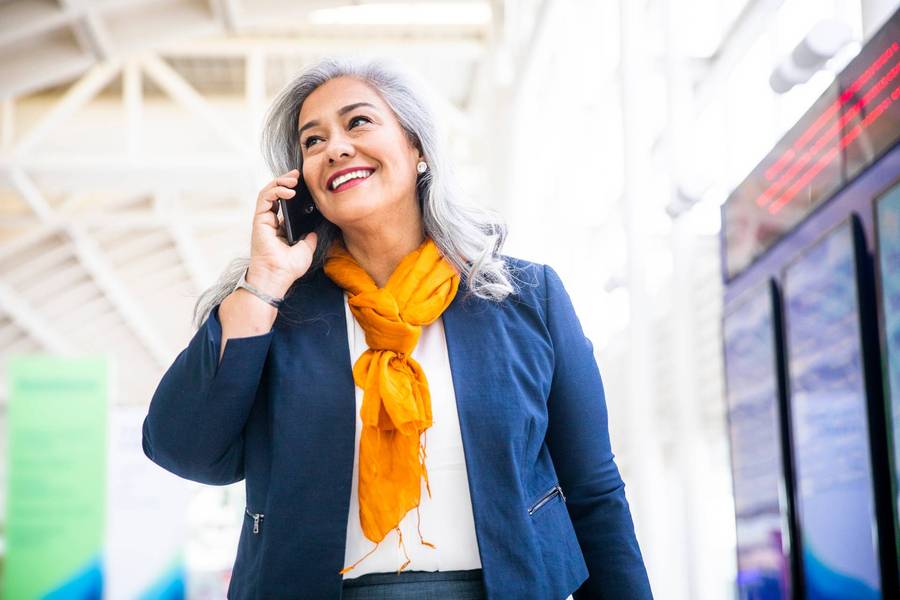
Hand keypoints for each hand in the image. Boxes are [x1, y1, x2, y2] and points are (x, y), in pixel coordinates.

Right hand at [248, 169, 318, 294]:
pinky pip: (264, 197)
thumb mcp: (306, 250)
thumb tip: (312, 231)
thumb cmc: (288, 268)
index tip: (303, 185)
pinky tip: (289, 191)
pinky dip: (276, 190)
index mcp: (280, 228)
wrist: (277, 276)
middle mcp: (270, 222)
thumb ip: (308, 239)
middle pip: (275, 194)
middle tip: (298, 175)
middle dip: (286, 181)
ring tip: (293, 179)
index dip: (292, 192)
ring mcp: (263, 220)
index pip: (284, 204)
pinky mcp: (259, 219)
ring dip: (280, 182)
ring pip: (268, 192)